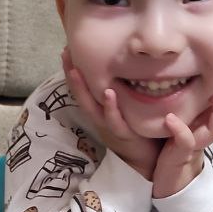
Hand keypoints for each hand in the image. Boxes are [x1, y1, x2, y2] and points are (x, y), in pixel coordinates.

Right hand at [61, 48, 161, 181]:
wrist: (147, 162)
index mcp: (100, 111)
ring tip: (76, 70)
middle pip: (81, 95)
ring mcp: (110, 126)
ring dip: (83, 89)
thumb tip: (121, 67)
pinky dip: (110, 108)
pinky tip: (109, 93)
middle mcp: (101, 118)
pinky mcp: (124, 134)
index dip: (73, 71)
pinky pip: (114, 121)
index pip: (83, 88)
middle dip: (71, 75)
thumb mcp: (125, 108)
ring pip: (92, 107)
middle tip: (65, 54)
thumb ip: (121, 91)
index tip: (67, 50)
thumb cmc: (137, 131)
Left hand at [152, 87, 212, 198]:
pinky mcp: (182, 155)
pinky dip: (180, 130)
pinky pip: (185, 141)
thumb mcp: (179, 126)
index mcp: (202, 124)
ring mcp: (195, 144)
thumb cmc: (171, 151)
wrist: (169, 184)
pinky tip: (171, 119)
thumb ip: (183, 108)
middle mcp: (203, 133)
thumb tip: (178, 81)